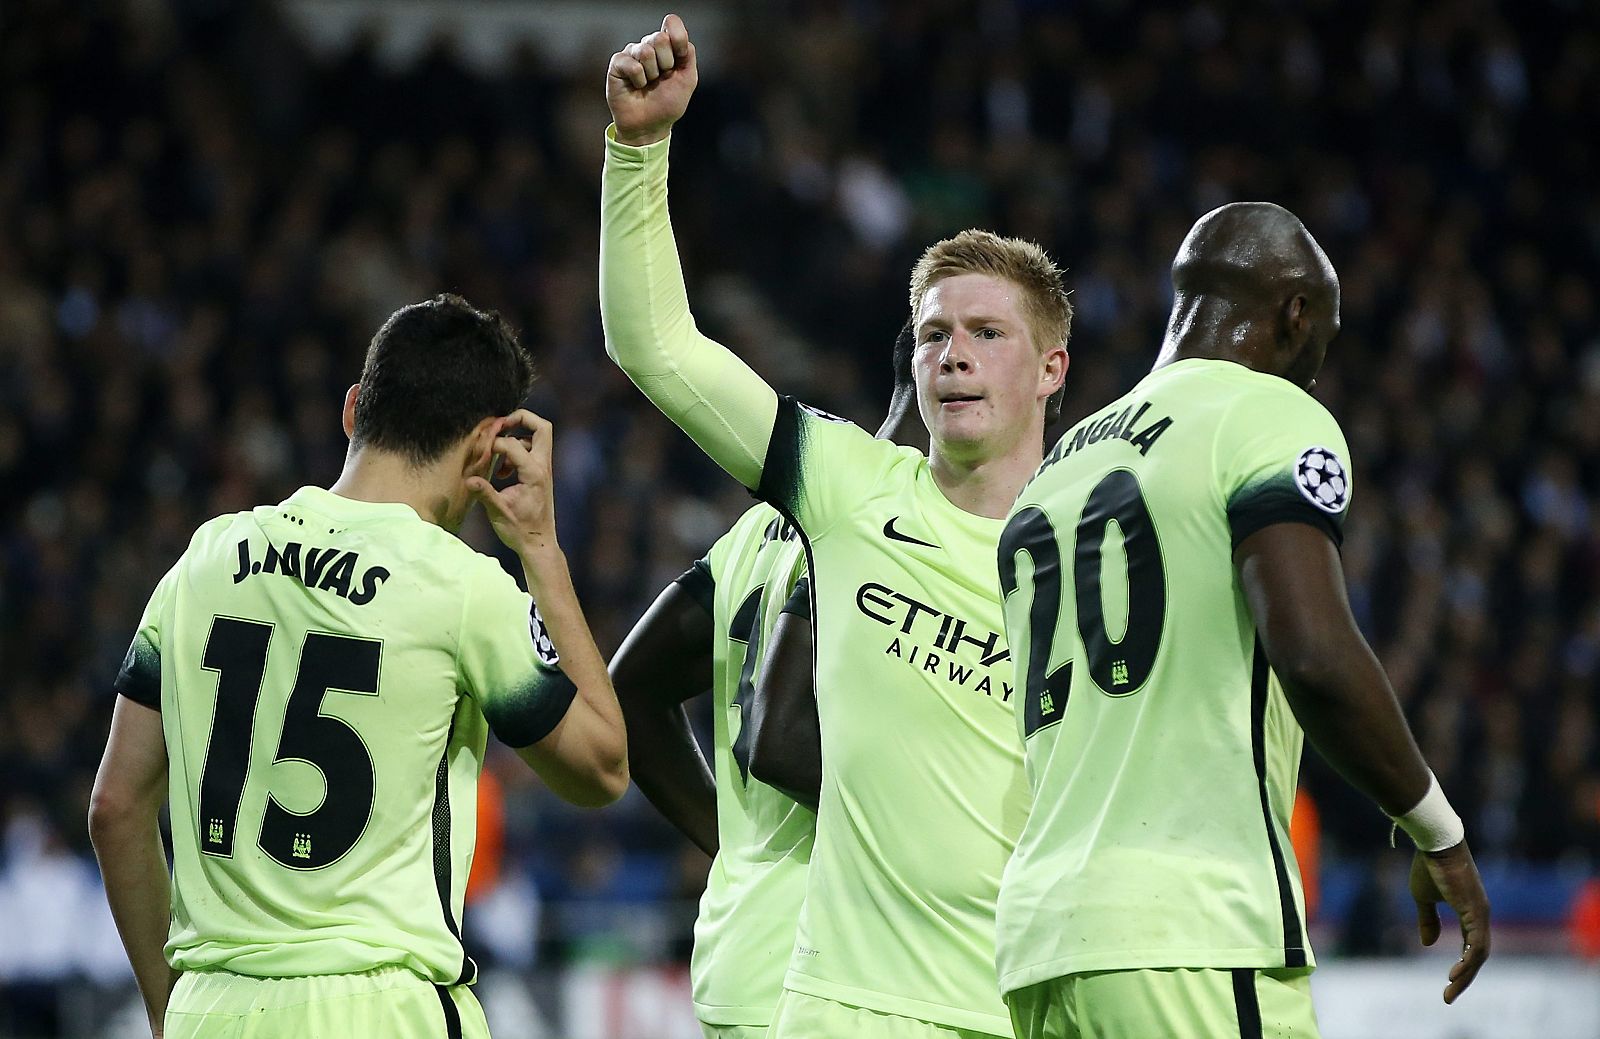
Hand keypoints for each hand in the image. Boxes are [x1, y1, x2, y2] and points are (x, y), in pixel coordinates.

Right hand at [468, 409, 557, 555]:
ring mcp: (544, 470)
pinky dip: (517, 452)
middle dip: (521, 419)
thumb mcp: (498, 513)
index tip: (481, 453)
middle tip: (499, 425)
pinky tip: (502, 472)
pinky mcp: (540, 475)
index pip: (513, 444)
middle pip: (542, 427)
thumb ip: (484, 493)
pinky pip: (532, 451)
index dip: (494, 443)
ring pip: (538, 438)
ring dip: (516, 438)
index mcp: (534, 474)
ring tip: (497, 456)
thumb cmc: (520, 531)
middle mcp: (543, 467)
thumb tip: (468, 480)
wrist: (538, 544)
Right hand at [606, 14, 697, 146]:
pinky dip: (639, 80)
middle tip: (661, 78)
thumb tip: (681, 37)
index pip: (672, 24)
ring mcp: (632, 53)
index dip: (678, 38)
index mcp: (668, 46)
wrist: (649, 126)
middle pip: (660, 37)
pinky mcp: (618, 63)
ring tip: (648, 84)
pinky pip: (632, 65)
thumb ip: (688, 55)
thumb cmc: (667, 104)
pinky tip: (636, 87)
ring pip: (646, 51)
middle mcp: (649, 45)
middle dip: (666, 63)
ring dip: (652, 75)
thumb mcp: (687, 80)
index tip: (680, 59)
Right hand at [1409, 840, 1490, 1003]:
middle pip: (1477, 955)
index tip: (1448, 983)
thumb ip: (1428, 920)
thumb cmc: (1429, 865)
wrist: (1435, 844)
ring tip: (1450, 989)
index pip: (1471, 946)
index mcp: (1470, 912)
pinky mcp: (1476, 911)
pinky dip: (1468, 961)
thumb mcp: (1423, 898)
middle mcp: (1480, 915)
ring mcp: (1481, 913)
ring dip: (1466, 975)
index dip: (1461, 966)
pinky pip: (1476, 944)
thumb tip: (1429, 944)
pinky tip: (1455, 973)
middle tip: (1448, 996)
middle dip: (1464, 978)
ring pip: (1479, 954)